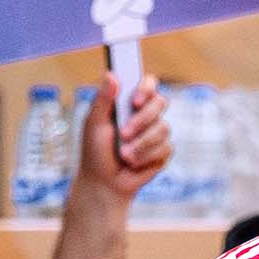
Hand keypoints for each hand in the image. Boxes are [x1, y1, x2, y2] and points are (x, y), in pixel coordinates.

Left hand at [74, 71, 170, 198]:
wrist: (105, 183)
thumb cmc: (96, 152)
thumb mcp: (94, 123)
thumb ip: (103, 99)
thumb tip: (111, 74)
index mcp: (129, 102)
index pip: (148, 84)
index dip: (146, 88)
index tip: (134, 101)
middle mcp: (146, 114)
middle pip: (160, 103)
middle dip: (143, 120)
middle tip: (124, 134)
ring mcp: (156, 133)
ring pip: (163, 128)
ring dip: (141, 143)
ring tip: (124, 155)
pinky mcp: (163, 152)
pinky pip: (165, 148)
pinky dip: (147, 157)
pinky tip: (133, 163)